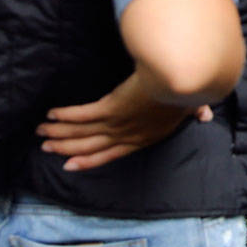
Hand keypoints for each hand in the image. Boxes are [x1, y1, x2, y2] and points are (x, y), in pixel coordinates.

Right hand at [38, 74, 214, 171]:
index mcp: (145, 137)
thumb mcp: (193, 105)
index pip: (112, 153)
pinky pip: (83, 115)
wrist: (182, 82)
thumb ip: (195, 112)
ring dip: (60, 133)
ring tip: (42, 132)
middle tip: (47, 148)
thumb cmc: (189, 92)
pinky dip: (66, 116)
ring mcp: (118, 123)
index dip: (90, 160)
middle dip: (67, 148)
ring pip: (83, 133)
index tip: (71, 164)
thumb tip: (204, 116)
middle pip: (91, 146)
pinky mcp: (111, 108)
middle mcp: (128, 135)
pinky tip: (51, 115)